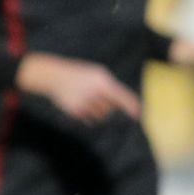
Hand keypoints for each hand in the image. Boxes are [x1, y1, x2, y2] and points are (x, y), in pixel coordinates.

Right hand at [16, 52, 140, 123]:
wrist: (56, 77)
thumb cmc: (81, 75)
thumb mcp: (97, 74)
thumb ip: (110, 87)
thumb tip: (121, 105)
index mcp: (102, 82)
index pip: (121, 96)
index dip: (130, 106)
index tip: (138, 114)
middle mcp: (95, 94)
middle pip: (110, 109)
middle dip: (107, 106)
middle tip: (96, 96)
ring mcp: (86, 103)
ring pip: (101, 116)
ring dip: (98, 111)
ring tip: (88, 99)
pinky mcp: (77, 112)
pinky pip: (90, 120)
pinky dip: (88, 115)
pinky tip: (81, 104)